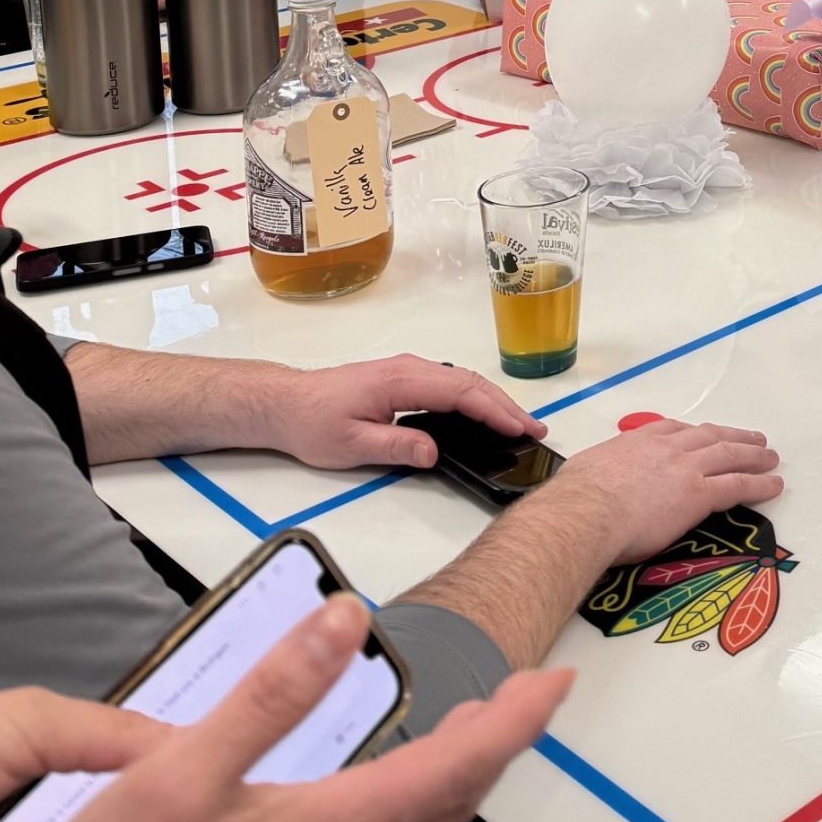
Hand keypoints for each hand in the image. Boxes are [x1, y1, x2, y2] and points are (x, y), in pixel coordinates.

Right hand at [0, 596, 567, 821]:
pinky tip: (380, 796)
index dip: (514, 719)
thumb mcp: (183, 772)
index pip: (455, 767)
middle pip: (449, 805)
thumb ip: (271, 693)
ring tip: (467, 731)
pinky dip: (407, 809)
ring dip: (454, 778)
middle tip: (524, 696)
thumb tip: (345, 621)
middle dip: (498, 746)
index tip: (553, 679)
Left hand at [264, 355, 546, 472]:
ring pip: (463, 381)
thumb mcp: (351, 444)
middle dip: (506, 406)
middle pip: (470, 383)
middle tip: (535, 430)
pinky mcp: (405, 379)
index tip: (521, 429)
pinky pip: (450, 384)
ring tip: (519, 425)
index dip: (494, 411)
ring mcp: (409, 371)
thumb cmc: (313, 422)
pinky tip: (484, 415)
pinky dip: (475, 399)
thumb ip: (395, 446)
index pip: (461, 393)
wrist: (285, 403)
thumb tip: (434, 452)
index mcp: (401, 380)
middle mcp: (411, 368)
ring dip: (493, 401)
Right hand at [551, 418, 781, 565]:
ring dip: (753, 455)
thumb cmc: (577, 497)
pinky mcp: (699, 494)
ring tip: (770, 456)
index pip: (673, 430)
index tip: (704, 434)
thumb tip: (588, 484)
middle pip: (709, 437)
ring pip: (729, 456)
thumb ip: (599, 473)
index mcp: (637, 441)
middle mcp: (667, 448)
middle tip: (752, 439)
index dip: (694, 433)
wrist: (587, 511)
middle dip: (732, 437)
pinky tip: (773, 485)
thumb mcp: (586, 470)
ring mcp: (686, 469)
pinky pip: (737, 486)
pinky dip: (759, 484)